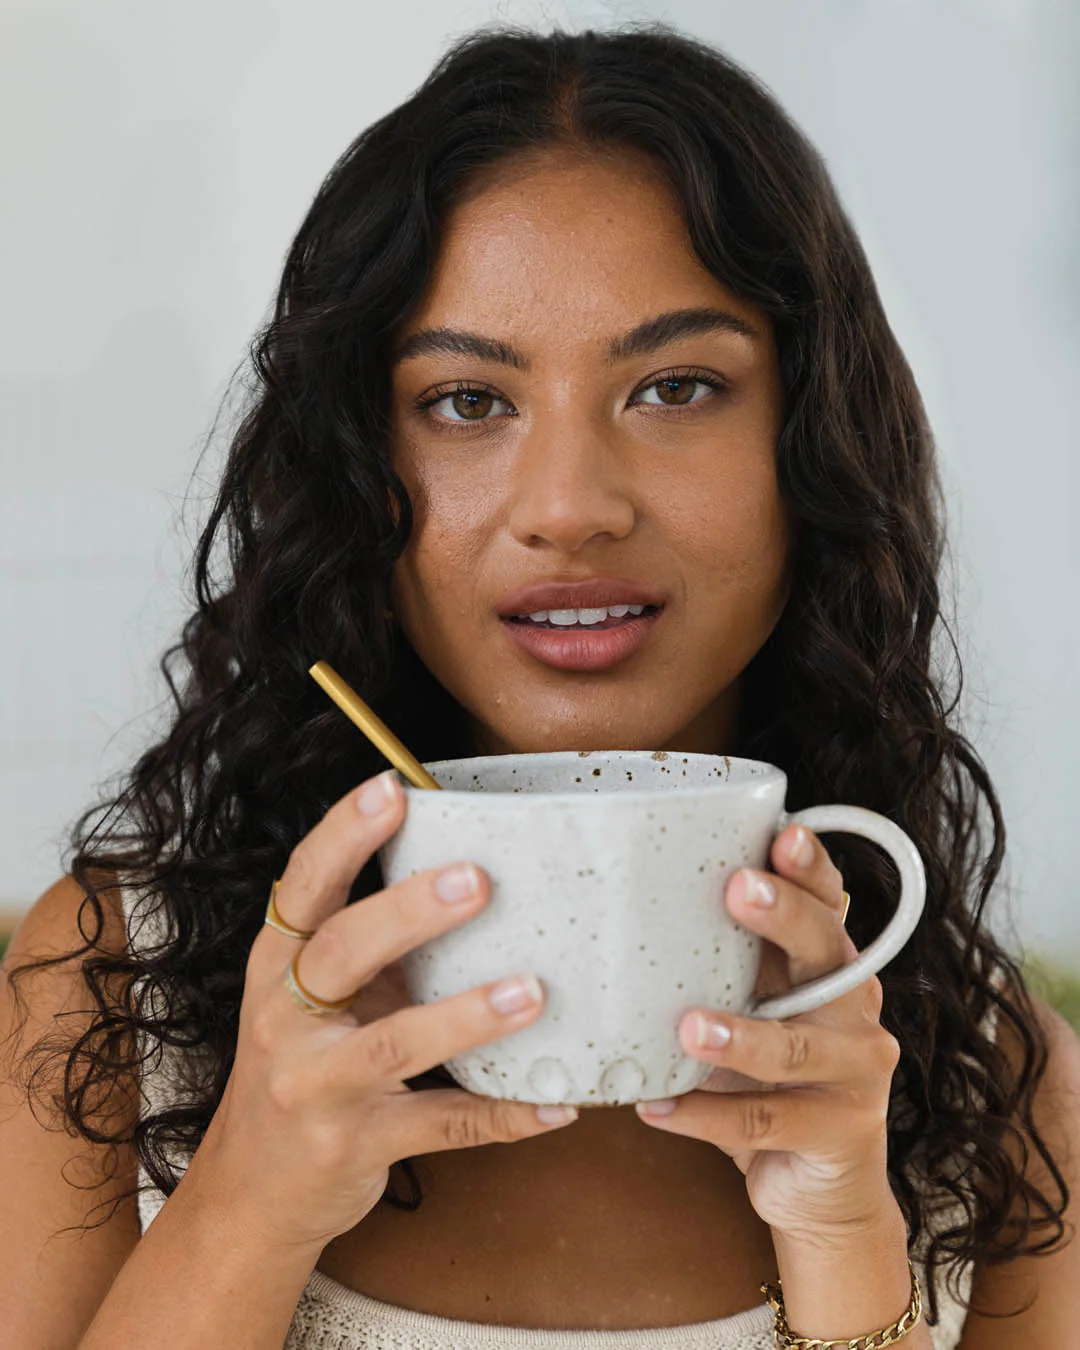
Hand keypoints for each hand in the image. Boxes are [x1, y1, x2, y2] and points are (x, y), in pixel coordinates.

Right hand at [191, 770, 576, 1254]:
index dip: (343, 835)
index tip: (391, 789)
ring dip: (465, 1015)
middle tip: (478, 879)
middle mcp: (286, 1018)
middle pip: (341, 952)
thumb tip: (467, 860)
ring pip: (393, 1045)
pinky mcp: (356, 1145)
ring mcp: (318, 1086)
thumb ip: (366, 940)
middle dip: (407, 912)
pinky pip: (440, 1127)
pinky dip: (502, 1114)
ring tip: (532, 991)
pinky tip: (557, 1102)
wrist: (251, 1189)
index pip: (304, 886)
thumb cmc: (302, 1064)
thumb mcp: (310, 995)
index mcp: (278, 963)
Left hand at [634, 822, 902, 1247]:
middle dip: (784, 917)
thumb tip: (624, 903)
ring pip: (796, 1047)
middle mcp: (855, 1007)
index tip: (785, 833)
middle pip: (824, 953)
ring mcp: (856, 1071)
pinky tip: (655, 1106)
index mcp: (829, 965)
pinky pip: (763, 1122)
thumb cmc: (768, 1075)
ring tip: (689, 1028)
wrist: (819, 1182)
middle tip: (738, 890)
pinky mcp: (839, 1131)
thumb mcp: (753, 1007)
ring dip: (741, 1036)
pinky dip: (704, 1116)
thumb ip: (720, 961)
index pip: (827, 904)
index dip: (811, 869)